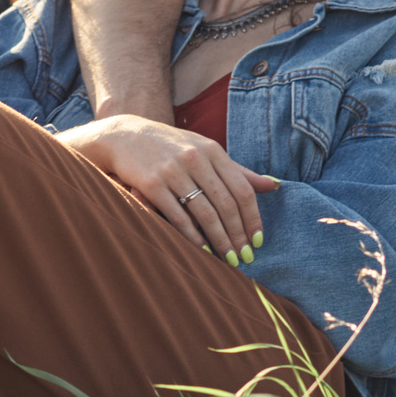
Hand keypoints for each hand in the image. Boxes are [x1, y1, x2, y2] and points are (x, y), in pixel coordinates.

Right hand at [59, 115, 277, 259]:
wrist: (123, 136)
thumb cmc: (170, 147)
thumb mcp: (203, 150)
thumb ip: (236, 170)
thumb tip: (272, 186)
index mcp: (212, 150)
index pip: (243, 189)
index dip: (253, 218)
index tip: (257, 241)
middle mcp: (195, 159)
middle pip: (227, 204)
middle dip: (238, 235)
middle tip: (245, 258)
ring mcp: (173, 171)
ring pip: (206, 213)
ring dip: (220, 241)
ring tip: (228, 260)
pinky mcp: (151, 184)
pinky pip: (178, 217)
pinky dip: (193, 237)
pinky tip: (202, 251)